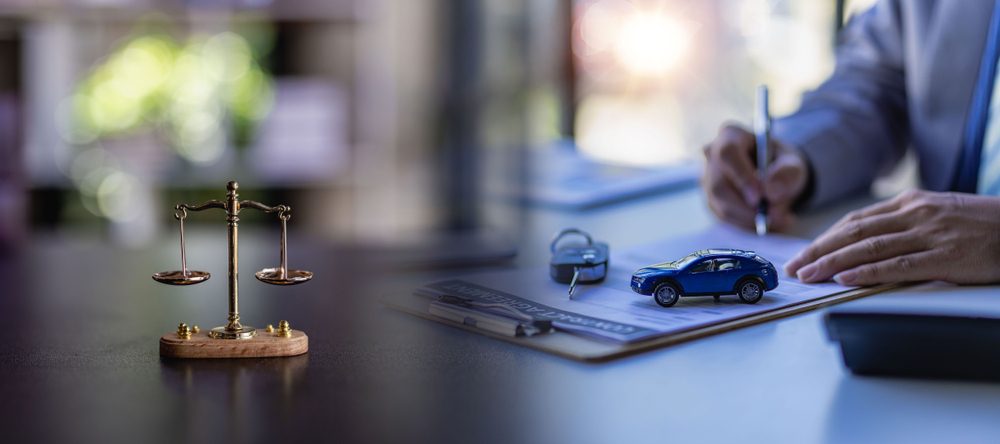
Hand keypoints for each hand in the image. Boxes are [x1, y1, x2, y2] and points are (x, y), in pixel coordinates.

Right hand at [702, 123, 809, 231]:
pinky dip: (748, 224)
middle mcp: (712, 155)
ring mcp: (708, 179)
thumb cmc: (781, 163)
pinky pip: (725, 217)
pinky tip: (771, 223)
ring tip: (780, 221)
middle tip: (775, 217)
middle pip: (720, 184)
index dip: (742, 176)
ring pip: (721, 204)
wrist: (775, 175)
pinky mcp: (711, 200)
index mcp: (731, 135)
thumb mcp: (793, 163)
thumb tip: (771, 193)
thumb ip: (786, 174)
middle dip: (747, 207)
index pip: (728, 154)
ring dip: (750, 218)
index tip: (760, 198)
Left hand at [784, 190, 999, 284]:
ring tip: (809, 275)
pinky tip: (845, 278)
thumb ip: (903, 224)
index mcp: (910, 204)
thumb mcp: (938, 214)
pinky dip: (868, 272)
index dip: (824, 238)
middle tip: (794, 267)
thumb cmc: (982, 225)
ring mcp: (930, 235)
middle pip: (854, 232)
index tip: (802, 254)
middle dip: (818, 250)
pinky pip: (899, 265)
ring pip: (869, 248)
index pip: (855, 221)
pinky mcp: (946, 257)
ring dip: (833, 262)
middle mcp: (915, 215)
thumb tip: (865, 242)